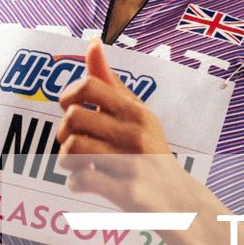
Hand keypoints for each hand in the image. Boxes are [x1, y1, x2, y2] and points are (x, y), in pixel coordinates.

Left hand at [56, 41, 181, 209]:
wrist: (180, 201)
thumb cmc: (150, 152)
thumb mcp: (137, 114)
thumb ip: (110, 82)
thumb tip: (92, 43)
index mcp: (135, 111)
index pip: (89, 86)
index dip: (68, 96)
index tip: (71, 111)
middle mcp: (135, 133)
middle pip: (74, 117)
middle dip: (63, 132)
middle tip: (73, 143)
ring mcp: (132, 164)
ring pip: (73, 149)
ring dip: (66, 159)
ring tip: (78, 163)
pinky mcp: (127, 193)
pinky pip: (82, 180)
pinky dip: (76, 183)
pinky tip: (85, 182)